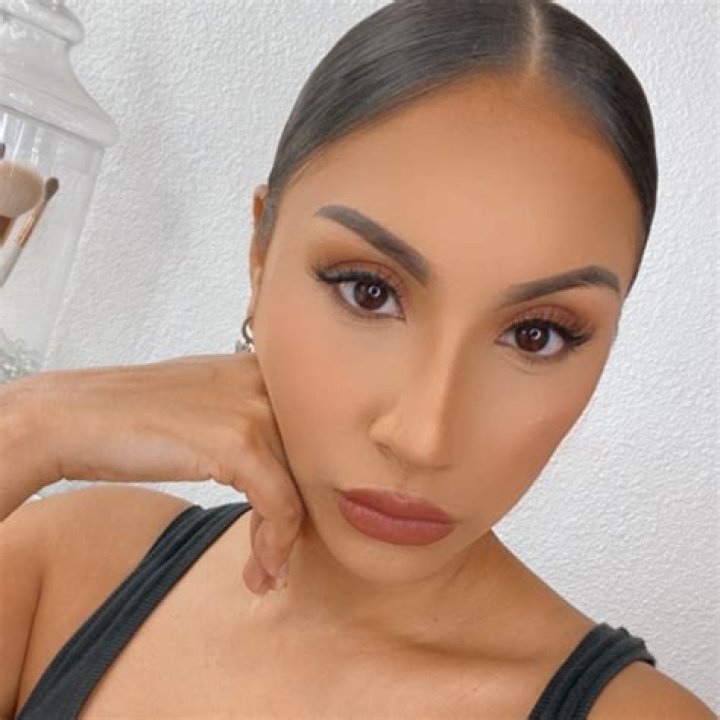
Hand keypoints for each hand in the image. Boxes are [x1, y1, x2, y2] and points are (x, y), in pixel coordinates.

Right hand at [7, 353, 305, 594]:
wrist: (74, 417)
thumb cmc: (136, 417)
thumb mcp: (209, 405)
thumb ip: (253, 423)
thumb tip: (287, 469)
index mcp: (265, 368)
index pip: (314, 435)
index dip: (307, 486)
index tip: (287, 524)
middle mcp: (269, 382)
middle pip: (313, 463)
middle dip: (297, 518)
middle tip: (274, 556)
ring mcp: (257, 409)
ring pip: (302, 488)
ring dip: (283, 541)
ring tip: (263, 571)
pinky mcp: (241, 442)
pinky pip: (281, 506)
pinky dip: (274, 545)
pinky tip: (260, 569)